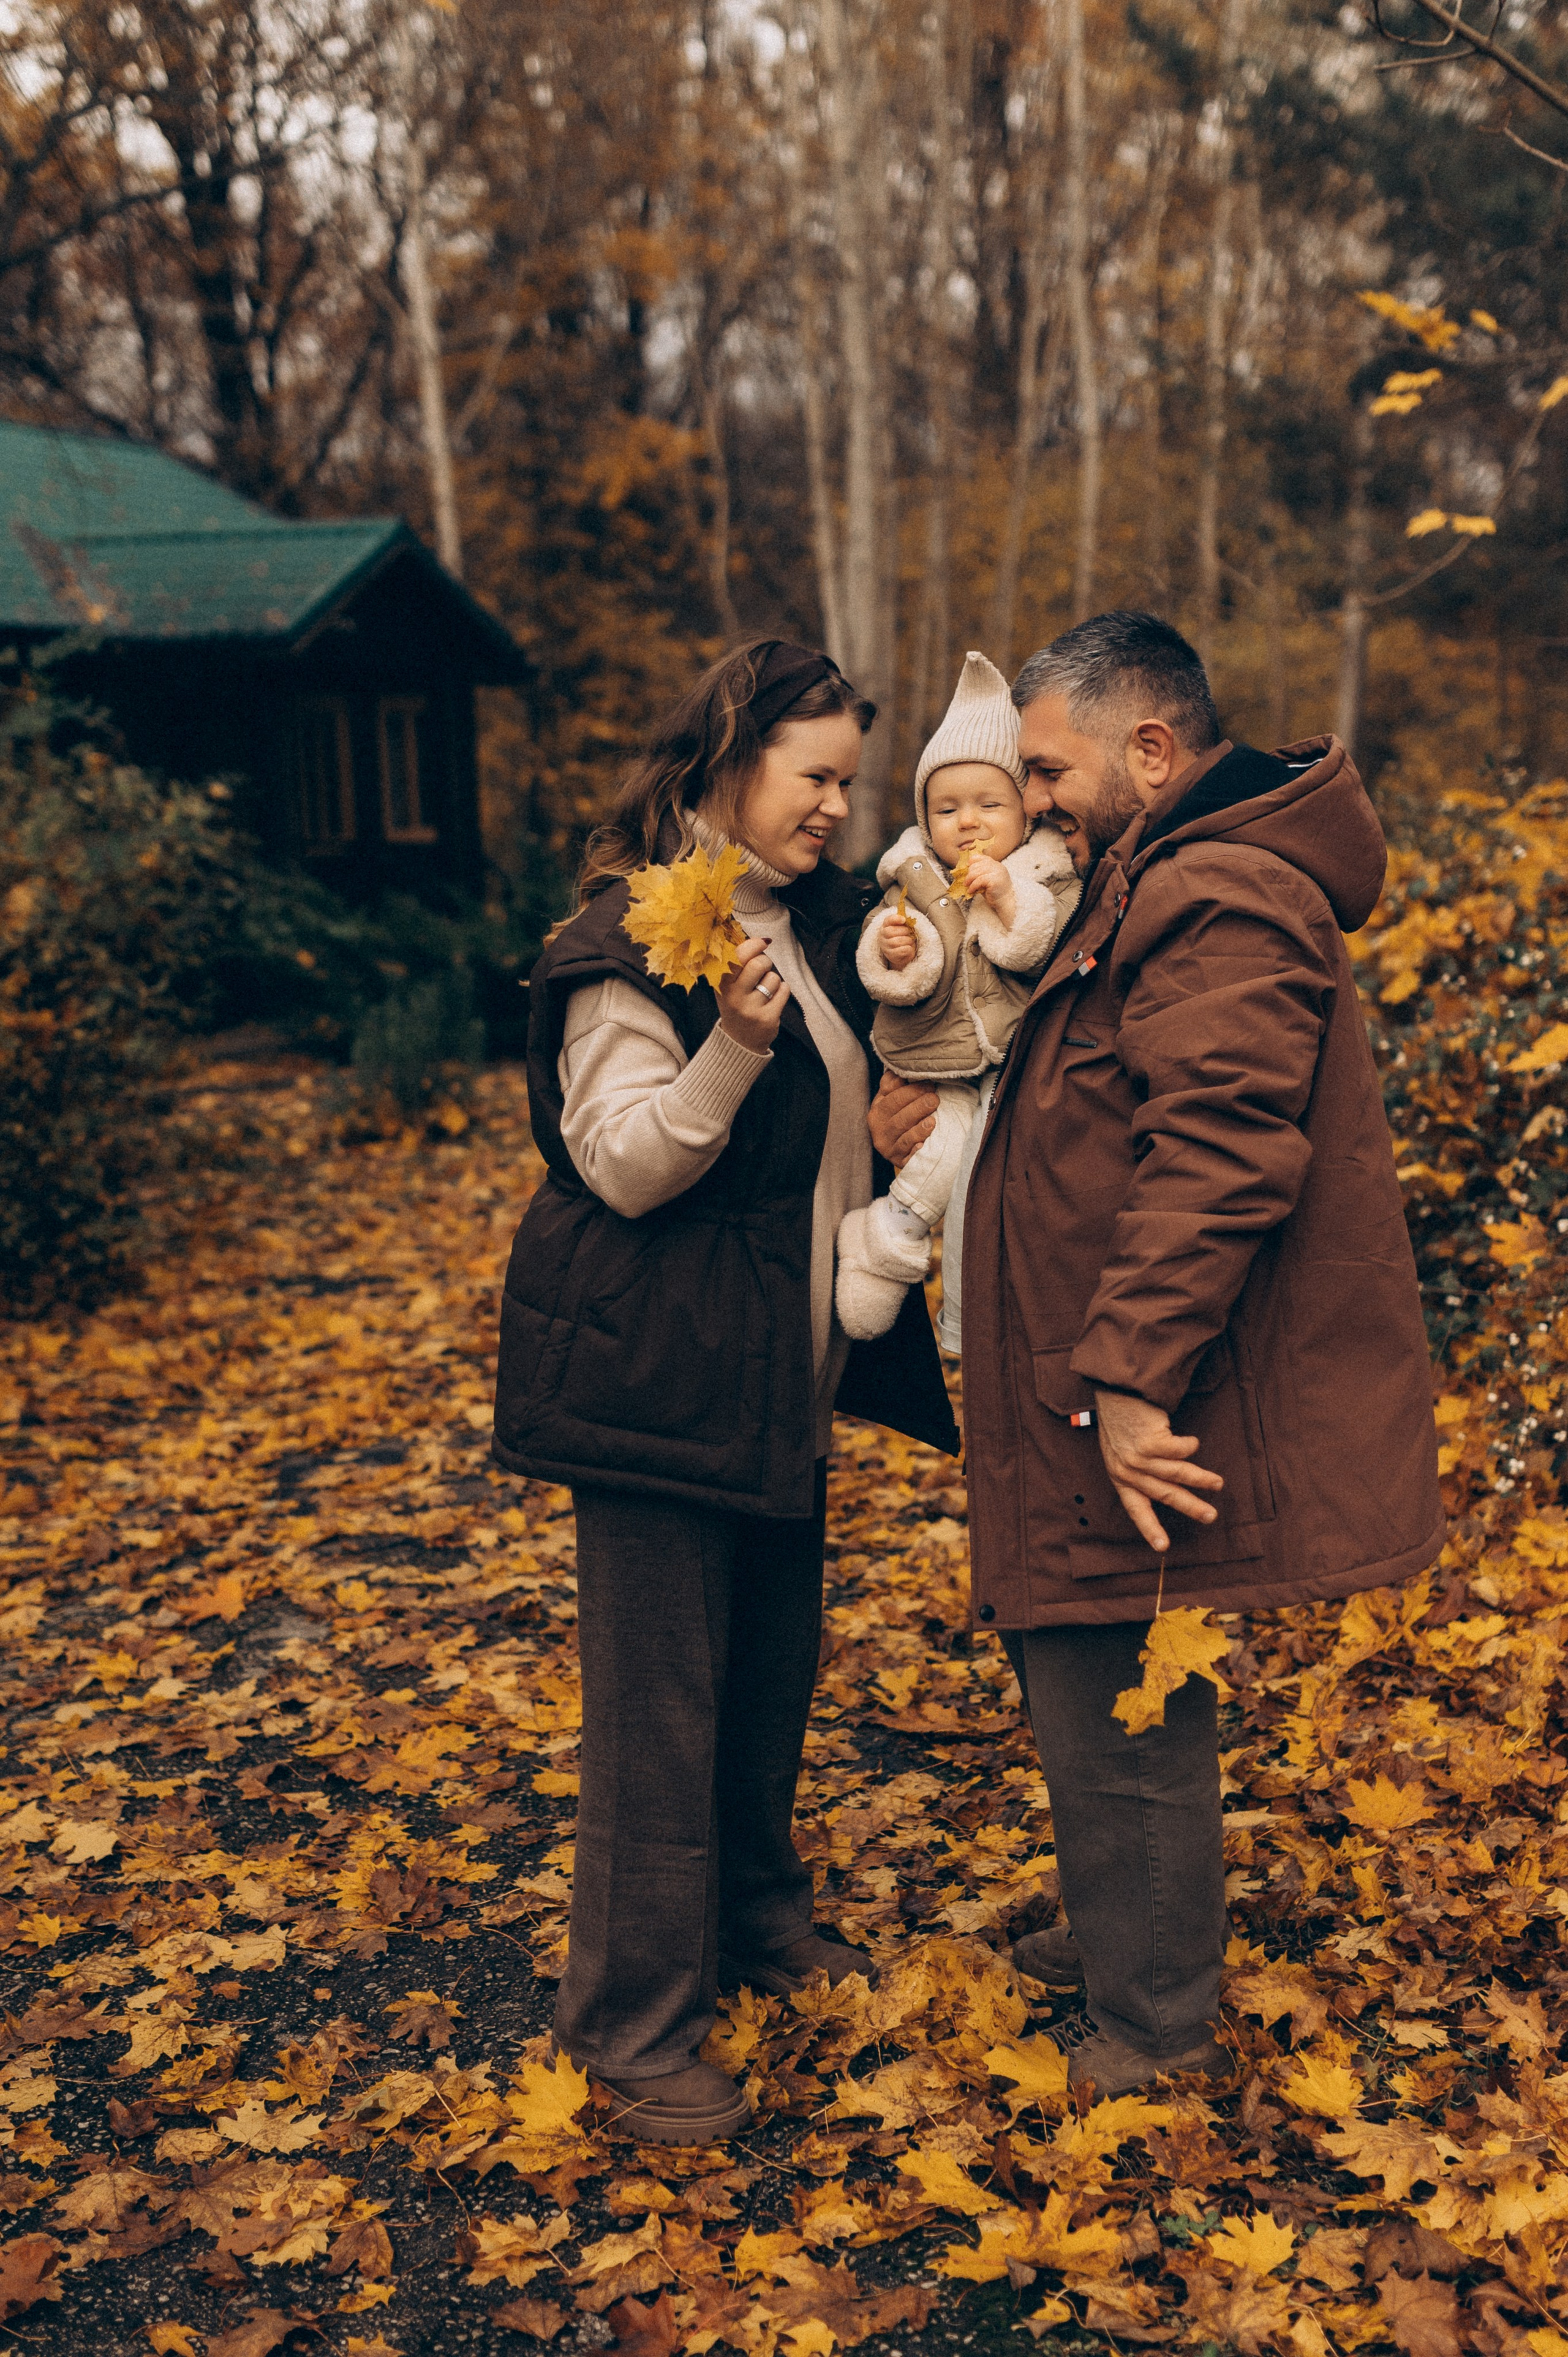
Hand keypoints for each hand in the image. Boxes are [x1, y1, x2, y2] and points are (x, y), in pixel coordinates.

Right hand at [718, 936, 790, 1052]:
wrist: (738, 1042)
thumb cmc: (735, 1004)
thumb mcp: (726, 985)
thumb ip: (736, 962)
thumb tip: (761, 939)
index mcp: (721, 984)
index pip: (738, 955)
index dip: (753, 944)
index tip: (762, 942)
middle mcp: (733, 997)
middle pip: (760, 963)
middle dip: (765, 963)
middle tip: (760, 973)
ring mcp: (751, 1010)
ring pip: (774, 977)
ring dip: (773, 981)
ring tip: (763, 993)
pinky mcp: (768, 1019)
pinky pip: (784, 990)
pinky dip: (782, 991)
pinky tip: (772, 1001)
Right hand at [868, 1073, 937, 1167]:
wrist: (900, 1149)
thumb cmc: (901, 1117)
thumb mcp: (894, 1099)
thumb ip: (894, 1083)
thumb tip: (898, 1067)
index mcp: (877, 1109)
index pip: (891, 1096)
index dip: (910, 1089)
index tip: (929, 1082)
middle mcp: (878, 1128)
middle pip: (897, 1115)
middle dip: (917, 1105)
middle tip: (934, 1098)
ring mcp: (888, 1146)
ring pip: (902, 1135)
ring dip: (918, 1127)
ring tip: (932, 1120)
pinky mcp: (898, 1161)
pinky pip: (907, 1155)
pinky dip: (915, 1150)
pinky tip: (924, 1145)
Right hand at [879, 917, 917, 971]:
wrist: (903, 953)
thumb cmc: (903, 937)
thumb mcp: (903, 928)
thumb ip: (905, 923)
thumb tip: (909, 920)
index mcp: (885, 926)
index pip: (888, 920)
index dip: (895, 919)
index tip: (903, 920)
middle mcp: (882, 936)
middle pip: (889, 931)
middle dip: (903, 931)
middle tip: (909, 932)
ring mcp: (885, 947)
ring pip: (895, 942)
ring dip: (907, 940)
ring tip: (910, 941)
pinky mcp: (890, 955)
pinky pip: (900, 951)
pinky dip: (907, 949)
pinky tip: (909, 948)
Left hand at [964, 853, 1015, 927]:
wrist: (1006, 902)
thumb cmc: (995, 892)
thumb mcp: (986, 880)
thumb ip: (979, 874)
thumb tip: (965, 871)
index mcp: (996, 864)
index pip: (981, 857)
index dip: (972, 861)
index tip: (967, 868)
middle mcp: (997, 866)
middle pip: (977, 864)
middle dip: (969, 873)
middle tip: (966, 882)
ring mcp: (997, 872)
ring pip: (976, 872)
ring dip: (969, 880)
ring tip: (967, 886)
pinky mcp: (994, 880)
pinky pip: (979, 880)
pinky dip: (973, 886)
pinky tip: (971, 891)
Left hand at [1094, 1388, 1224, 1553]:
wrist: (1117, 1388)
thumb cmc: (1123, 1419)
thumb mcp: (1122, 1450)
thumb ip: (1140, 1470)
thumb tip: (1169, 1489)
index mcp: (1119, 1476)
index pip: (1135, 1508)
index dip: (1150, 1527)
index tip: (1163, 1547)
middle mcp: (1127, 1470)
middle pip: (1164, 1494)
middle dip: (1190, 1507)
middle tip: (1210, 1517)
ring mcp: (1137, 1457)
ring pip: (1177, 1474)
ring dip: (1201, 1479)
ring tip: (1217, 1484)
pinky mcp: (1150, 1442)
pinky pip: (1180, 1450)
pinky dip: (1189, 1446)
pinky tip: (1191, 1442)